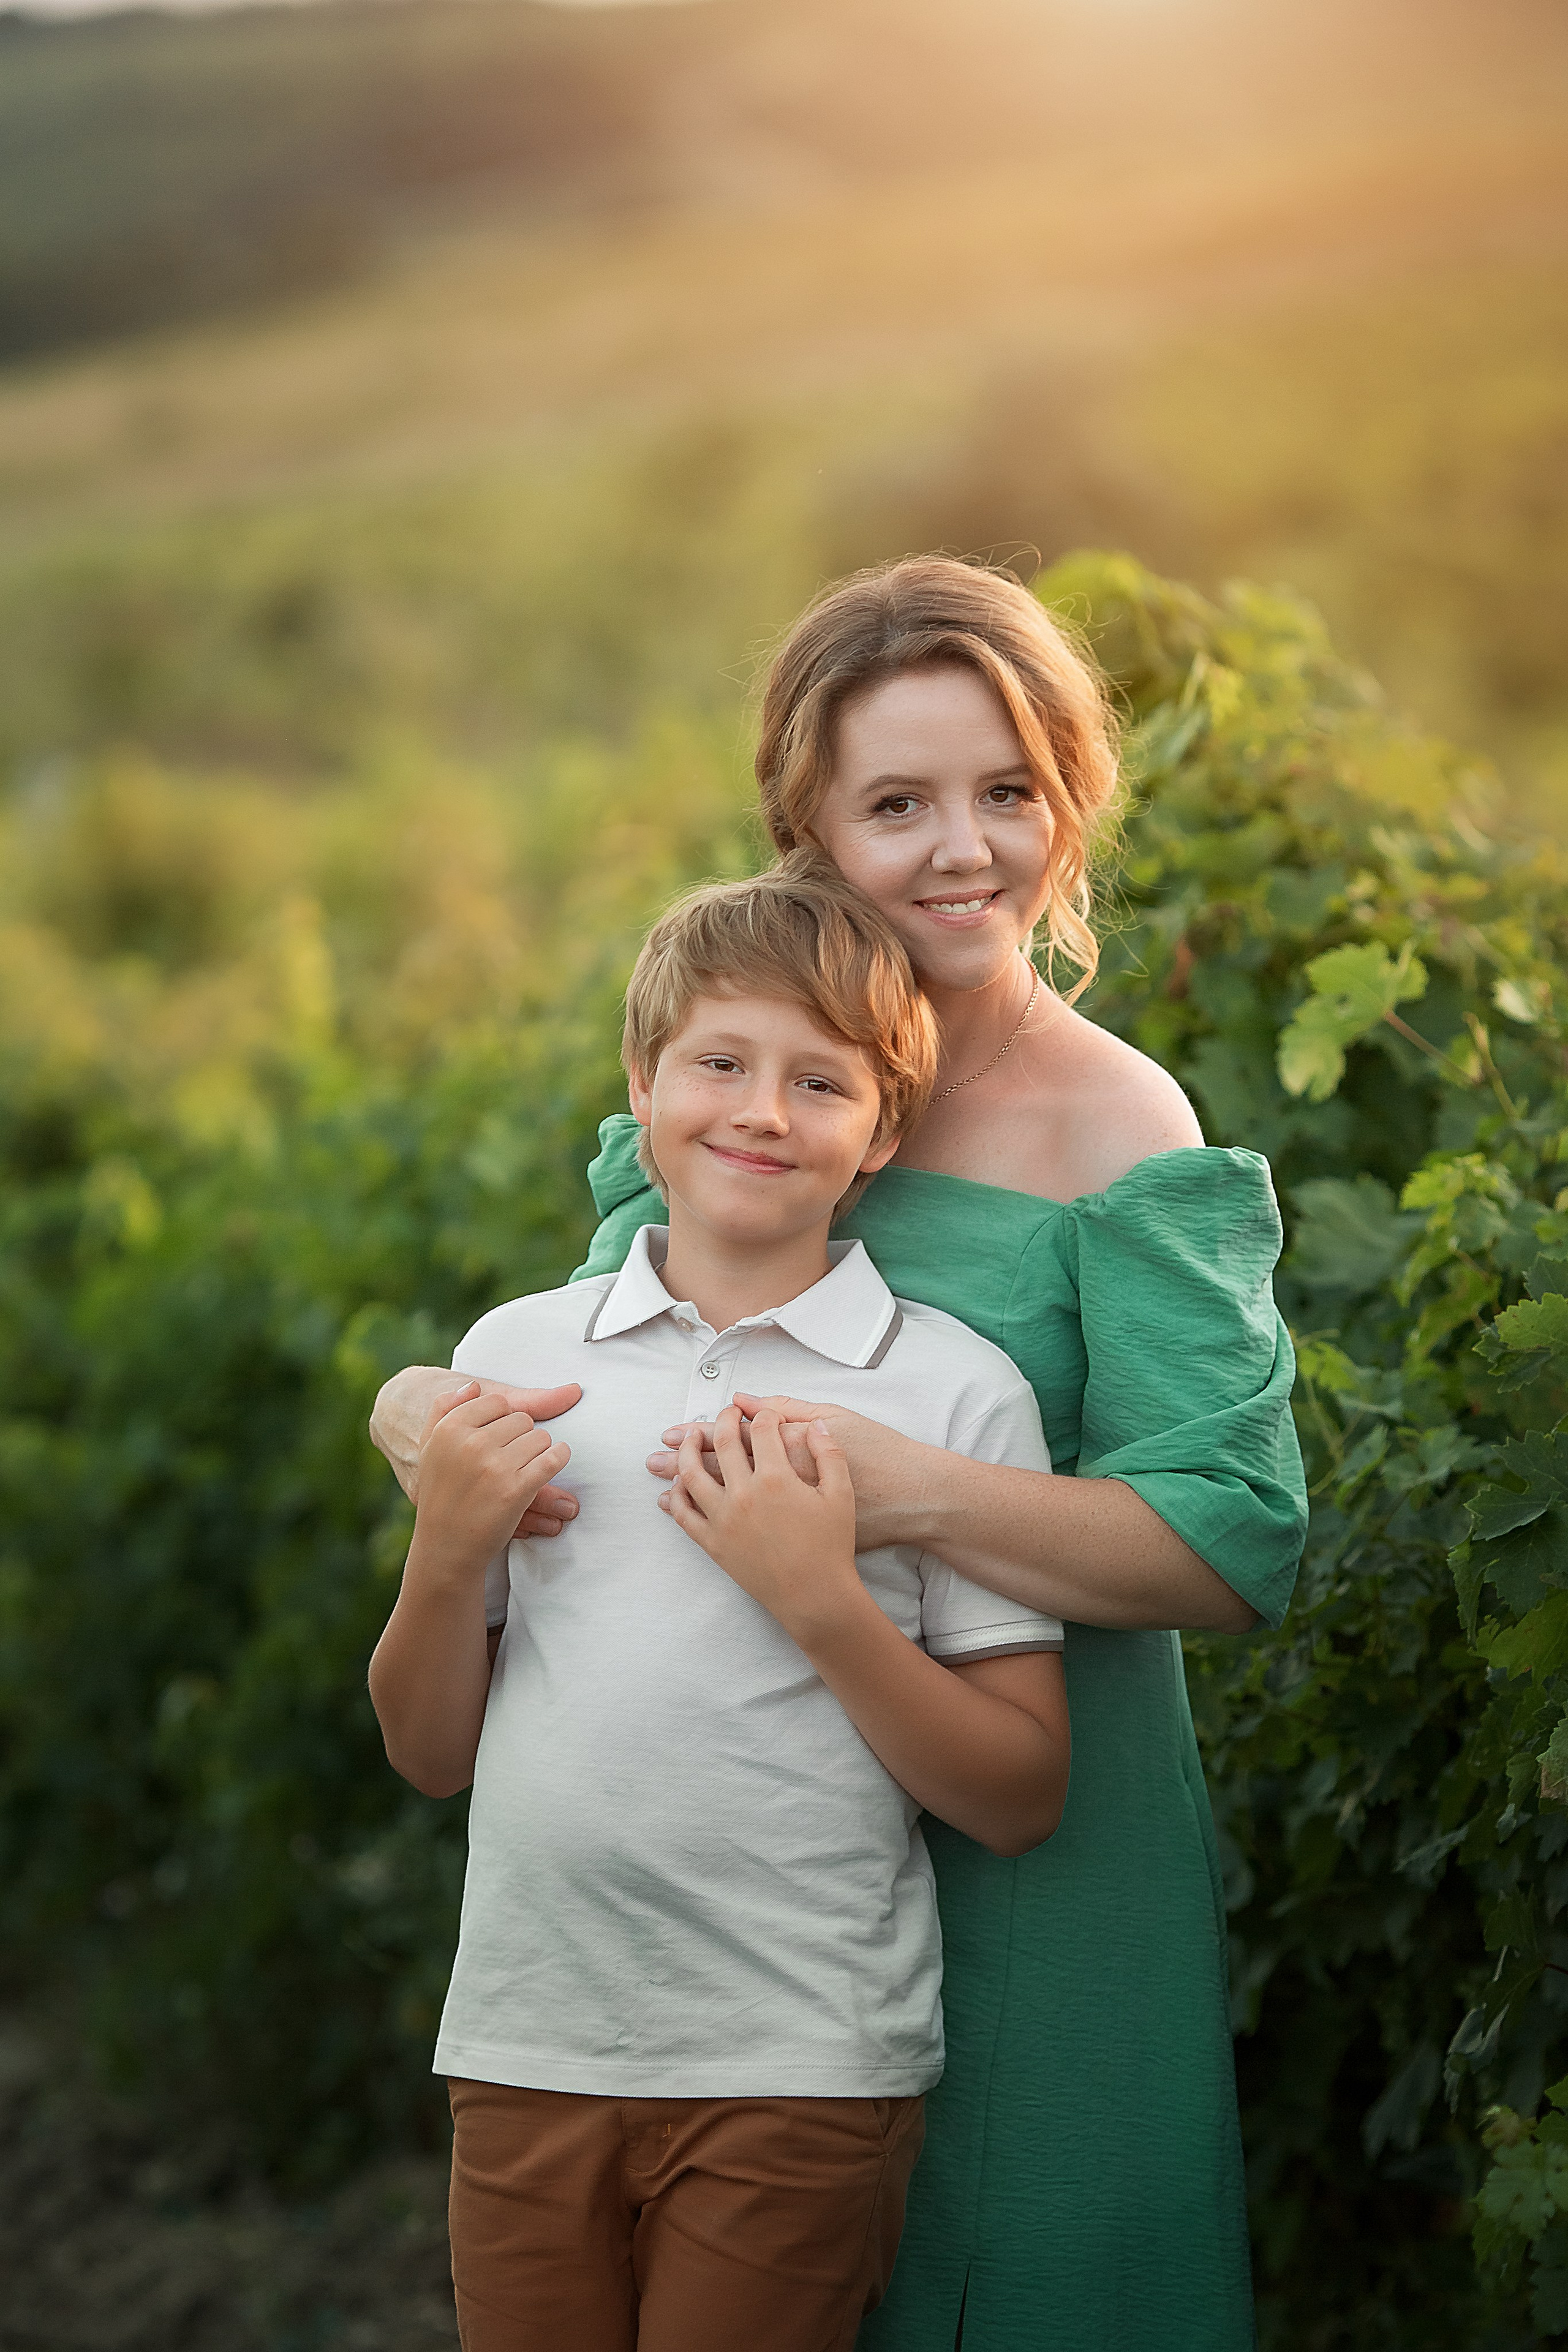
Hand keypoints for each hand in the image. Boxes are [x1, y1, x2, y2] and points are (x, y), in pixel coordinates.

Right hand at [410, 1377, 581, 1534]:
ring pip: (540, 1438)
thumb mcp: (433, 1446)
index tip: (498, 1436)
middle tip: (511, 1456)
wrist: (443, 1545)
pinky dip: (559, 1458)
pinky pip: (552, 1459)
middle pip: (521, 1420)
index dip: (502, 1419)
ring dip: (539, 1451)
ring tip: (525, 1466)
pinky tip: (556, 1461)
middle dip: (521, 1437)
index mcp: (450, 1429)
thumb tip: (472, 1386)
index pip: (496, 1402)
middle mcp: (471, 1444)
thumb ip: (447, 1409)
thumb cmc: (439, 1493)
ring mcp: (494, 1467)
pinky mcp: (515, 1491)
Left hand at [650, 1394, 921, 1551]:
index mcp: (776, 1478)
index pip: (762, 1430)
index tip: (766, 1415)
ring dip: (687, 1450)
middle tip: (726, 1413)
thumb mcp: (841, 1494)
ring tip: (689, 1438)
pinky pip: (683, 1514)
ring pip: (691, 1474)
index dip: (765, 1416)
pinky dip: (674, 1496)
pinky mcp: (713, 1543)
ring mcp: (723, 1519)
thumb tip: (815, 1426)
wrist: (814, 1596)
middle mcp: (744, 1494)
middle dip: (723, 1420)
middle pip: (722, 1443)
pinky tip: (676, 1485)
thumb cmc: (830, 1547)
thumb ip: (829, 1454)